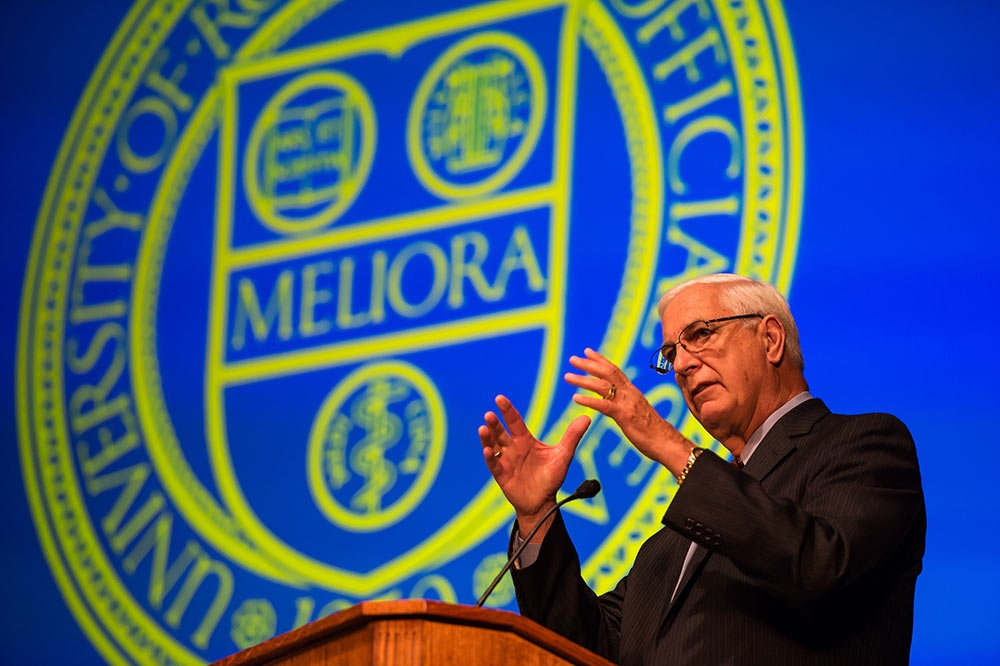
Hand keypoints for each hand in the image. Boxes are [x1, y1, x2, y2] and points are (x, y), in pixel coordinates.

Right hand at [479, 395, 590, 537]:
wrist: (543, 502)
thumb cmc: (551, 478)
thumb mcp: (563, 455)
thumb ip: (572, 436)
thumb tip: (587, 417)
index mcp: (525, 441)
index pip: (514, 422)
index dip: (507, 410)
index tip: (499, 398)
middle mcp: (513, 448)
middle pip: (501, 432)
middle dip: (494, 423)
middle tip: (490, 414)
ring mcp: (506, 461)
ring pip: (493, 446)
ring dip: (487, 438)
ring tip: (483, 428)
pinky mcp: (502, 475)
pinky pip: (494, 464)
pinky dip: (490, 457)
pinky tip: (488, 450)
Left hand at [565, 348, 689, 475]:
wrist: (666, 443)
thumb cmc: (652, 432)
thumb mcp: (637, 412)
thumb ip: (625, 405)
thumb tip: (614, 403)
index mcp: (632, 392)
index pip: (615, 370)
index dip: (600, 360)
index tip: (587, 351)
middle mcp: (630, 393)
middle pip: (607, 372)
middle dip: (589, 364)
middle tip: (572, 359)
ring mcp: (627, 403)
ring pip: (602, 386)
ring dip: (583, 380)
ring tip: (567, 376)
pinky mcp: (625, 416)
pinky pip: (604, 405)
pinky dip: (588, 400)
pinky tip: (575, 398)